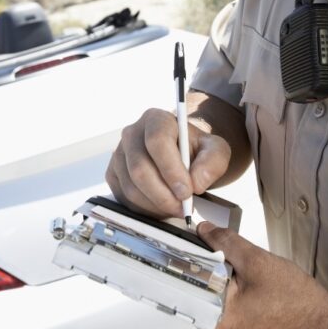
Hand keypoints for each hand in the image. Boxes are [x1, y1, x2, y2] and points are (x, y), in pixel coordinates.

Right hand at [105, 108, 230, 218]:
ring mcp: (118, 154)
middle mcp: (131, 133)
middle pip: (139, 169)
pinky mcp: (112, 174)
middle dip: (163, 195)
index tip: (187, 191)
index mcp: (155, 119)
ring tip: (176, 208)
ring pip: (131, 187)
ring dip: (156, 205)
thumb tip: (197, 182)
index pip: (157, 141)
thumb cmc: (196, 151)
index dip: (171, 169)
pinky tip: (161, 207)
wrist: (182, 156)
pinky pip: (124, 198)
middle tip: (183, 207)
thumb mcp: (215, 151)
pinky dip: (145, 209)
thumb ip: (213, 162)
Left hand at [197, 221, 327, 328]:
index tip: (197, 249)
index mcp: (217, 320)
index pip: (189, 283)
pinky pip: (223, 313)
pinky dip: (231, 300)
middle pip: (198, 292)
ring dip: (221, 287)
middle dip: (211, 275)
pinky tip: (251, 296)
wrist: (325, 326)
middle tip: (234, 271)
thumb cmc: (299, 303)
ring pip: (210, 302)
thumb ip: (226, 243)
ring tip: (248, 285)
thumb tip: (205, 231)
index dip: (193, 260)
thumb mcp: (259, 262)